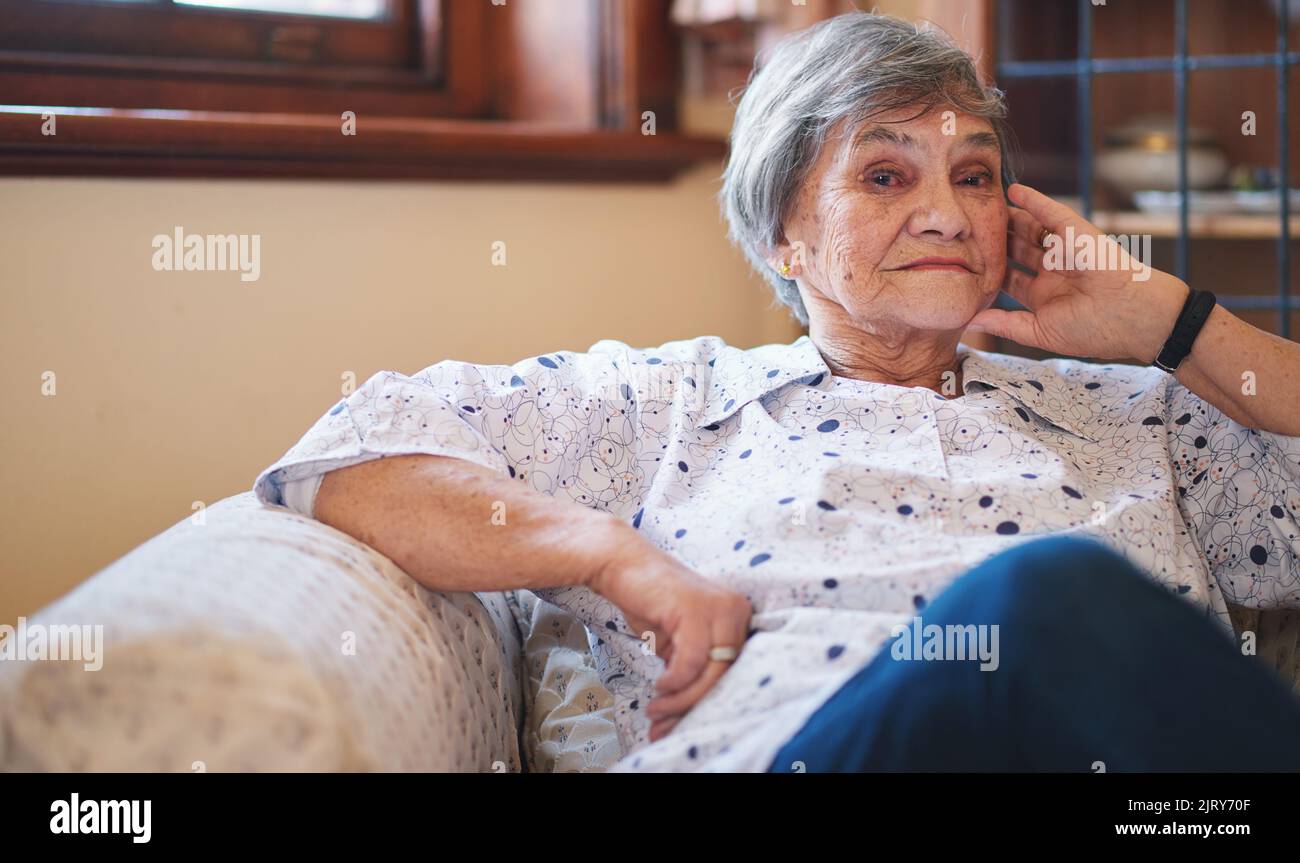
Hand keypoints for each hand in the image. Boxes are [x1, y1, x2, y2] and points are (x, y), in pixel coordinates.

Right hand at [589, 534, 752, 742]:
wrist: (620, 564)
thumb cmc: (649, 602)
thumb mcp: (677, 643)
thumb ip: (690, 670)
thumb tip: (686, 714)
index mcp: (738, 618)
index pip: (732, 671)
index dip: (707, 703)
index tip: (678, 724)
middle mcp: (737, 611)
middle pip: (727, 676)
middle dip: (693, 707)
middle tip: (664, 727)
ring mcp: (720, 608)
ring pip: (712, 672)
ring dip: (681, 700)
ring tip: (656, 712)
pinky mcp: (696, 610)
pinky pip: (693, 661)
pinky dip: (676, 681)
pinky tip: (660, 686)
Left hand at [967, 183, 1189, 362]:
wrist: (1132, 318)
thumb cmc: (1094, 330)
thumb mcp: (1040, 332)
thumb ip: (1005, 324)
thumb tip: (969, 321)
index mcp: (1044, 295)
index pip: (1010, 278)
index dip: (989, 271)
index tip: (964, 264)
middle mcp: (1052, 270)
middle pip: (1016, 251)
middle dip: (994, 243)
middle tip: (967, 232)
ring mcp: (1064, 251)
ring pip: (1029, 231)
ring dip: (1008, 221)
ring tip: (981, 209)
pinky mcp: (1076, 233)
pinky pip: (1051, 213)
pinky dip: (1033, 200)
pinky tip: (1012, 191)